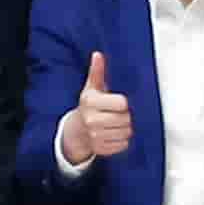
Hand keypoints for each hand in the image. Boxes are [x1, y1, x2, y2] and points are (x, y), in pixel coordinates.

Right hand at [60, 48, 132, 167]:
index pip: (122, 104)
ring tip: (117, 124)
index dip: (124, 103)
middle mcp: (91, 120)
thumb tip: (97, 54)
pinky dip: (122, 140)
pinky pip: (123, 145)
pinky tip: (114, 134)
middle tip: (119, 114)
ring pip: (126, 133)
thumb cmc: (89, 106)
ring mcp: (95, 136)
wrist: (77, 130)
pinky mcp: (100, 149)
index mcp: (90, 101)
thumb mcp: (92, 88)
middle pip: (126, 119)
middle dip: (126, 117)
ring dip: (125, 129)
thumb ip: (97, 72)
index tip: (120, 103)